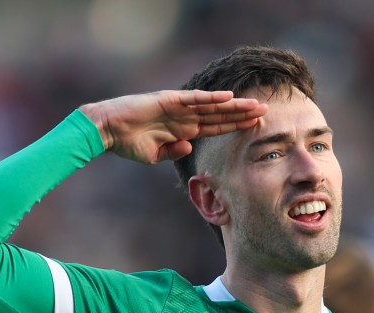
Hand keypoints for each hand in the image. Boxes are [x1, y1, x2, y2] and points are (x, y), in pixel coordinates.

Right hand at [79, 90, 267, 163]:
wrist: (108, 131)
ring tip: (255, 105)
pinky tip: (229, 97)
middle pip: (220, 116)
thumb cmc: (128, 144)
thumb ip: (174, 151)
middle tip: (266, 112)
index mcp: (183, 131)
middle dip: (242, 115)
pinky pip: (194, 99)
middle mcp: (185, 117)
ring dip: (234, 106)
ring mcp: (179, 108)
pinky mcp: (169, 100)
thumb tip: (190, 147)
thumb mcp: (155, 155)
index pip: (216, 129)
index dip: (235, 128)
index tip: (255, 127)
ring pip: (213, 106)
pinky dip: (211, 98)